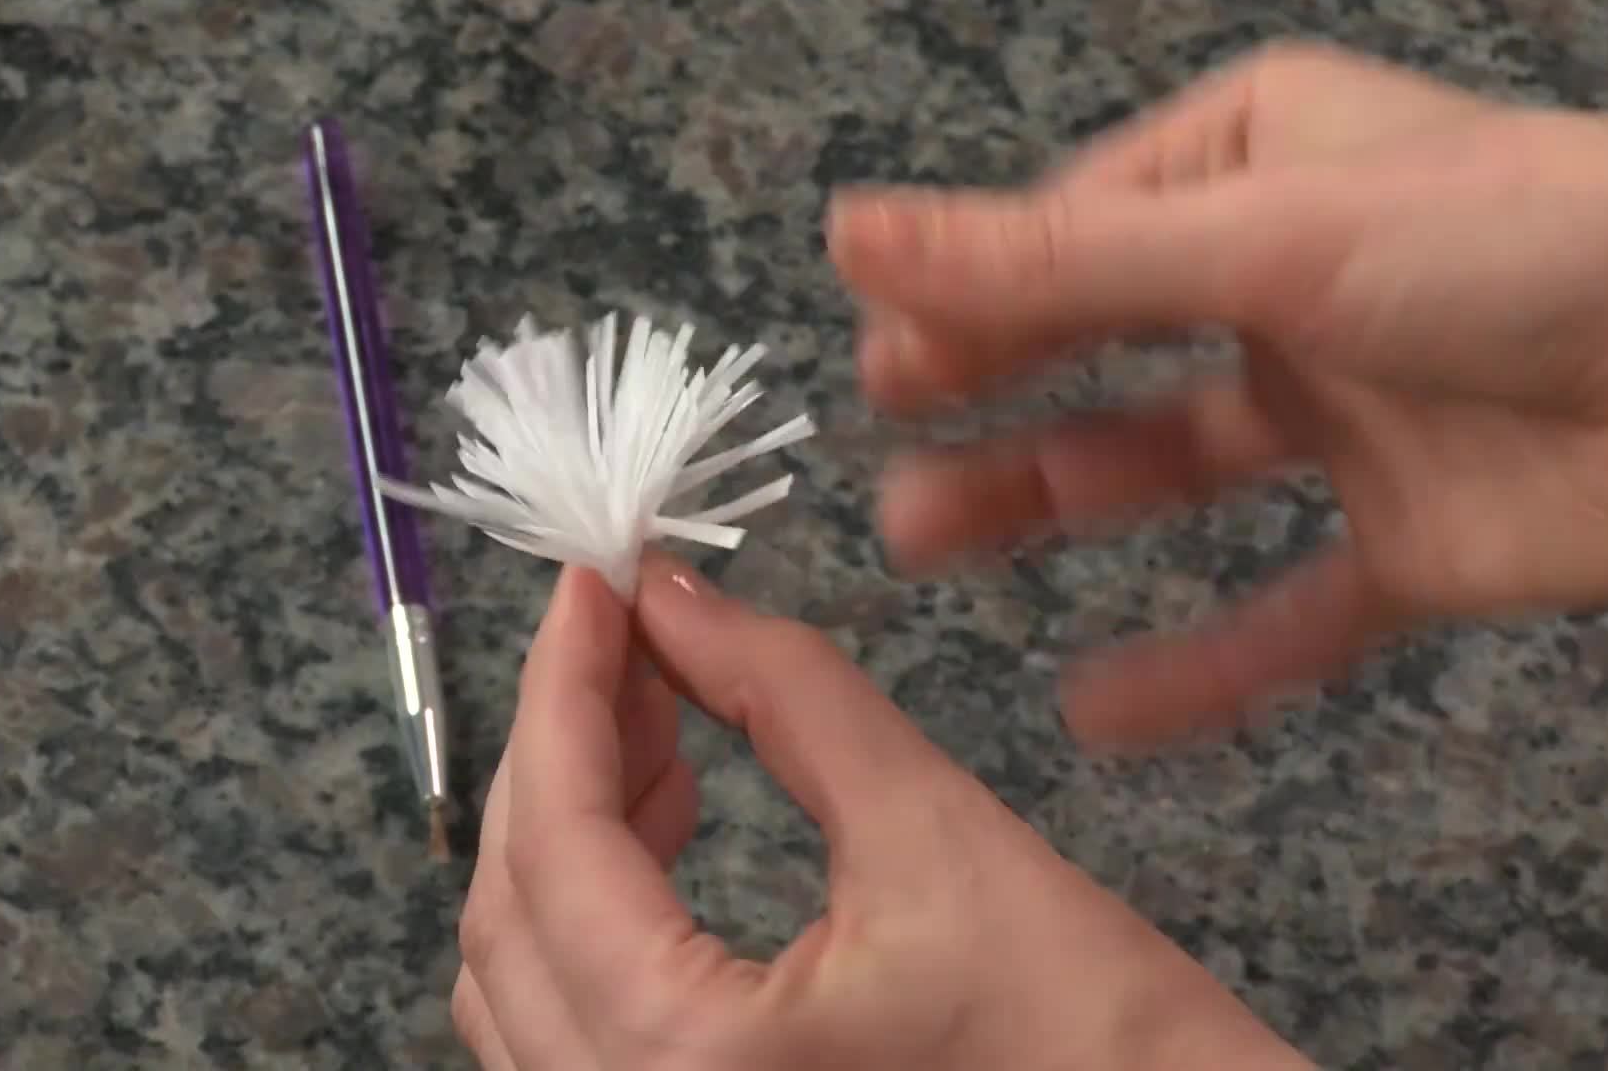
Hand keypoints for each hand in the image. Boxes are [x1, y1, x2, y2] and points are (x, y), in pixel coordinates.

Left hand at [450, 559, 1310, 1069]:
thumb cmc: (1095, 1040)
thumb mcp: (934, 834)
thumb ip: (785, 696)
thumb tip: (676, 598)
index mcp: (684, 1068)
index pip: (556, 841)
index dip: (563, 685)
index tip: (594, 585)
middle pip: (512, 908)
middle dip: (563, 747)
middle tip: (632, 634)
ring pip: (521, 975)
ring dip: (569, 828)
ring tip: (660, 716)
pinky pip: (572, 1026)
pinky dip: (594, 910)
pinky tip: (667, 820)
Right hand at [826, 40, 1607, 750]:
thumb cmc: (1540, 251)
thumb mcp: (1265, 241)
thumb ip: (1049, 260)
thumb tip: (859, 232)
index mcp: (1257, 169)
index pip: (1072, 235)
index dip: (968, 302)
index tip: (879, 366)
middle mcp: (1289, 283)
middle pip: (1099, 350)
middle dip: (990, 402)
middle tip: (889, 457)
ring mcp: (1344, 417)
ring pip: (1163, 471)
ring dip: (1050, 504)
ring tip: (933, 539)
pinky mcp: (1401, 540)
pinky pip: (1277, 610)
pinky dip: (1196, 663)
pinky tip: (1104, 704)